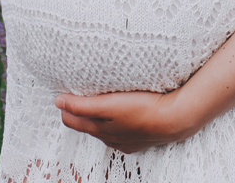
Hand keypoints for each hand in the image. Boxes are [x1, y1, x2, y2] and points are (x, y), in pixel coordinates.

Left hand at [55, 89, 204, 151]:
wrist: (175, 119)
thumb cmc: (144, 109)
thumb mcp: (108, 105)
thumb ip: (82, 105)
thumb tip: (59, 102)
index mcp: (99, 129)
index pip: (72, 120)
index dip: (66, 107)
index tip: (64, 93)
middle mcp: (110, 137)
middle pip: (86, 125)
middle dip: (79, 113)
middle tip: (76, 96)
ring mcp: (125, 140)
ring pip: (104, 129)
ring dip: (97, 118)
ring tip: (97, 103)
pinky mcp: (140, 139)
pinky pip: (121, 133)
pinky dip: (116, 124)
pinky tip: (122, 117)